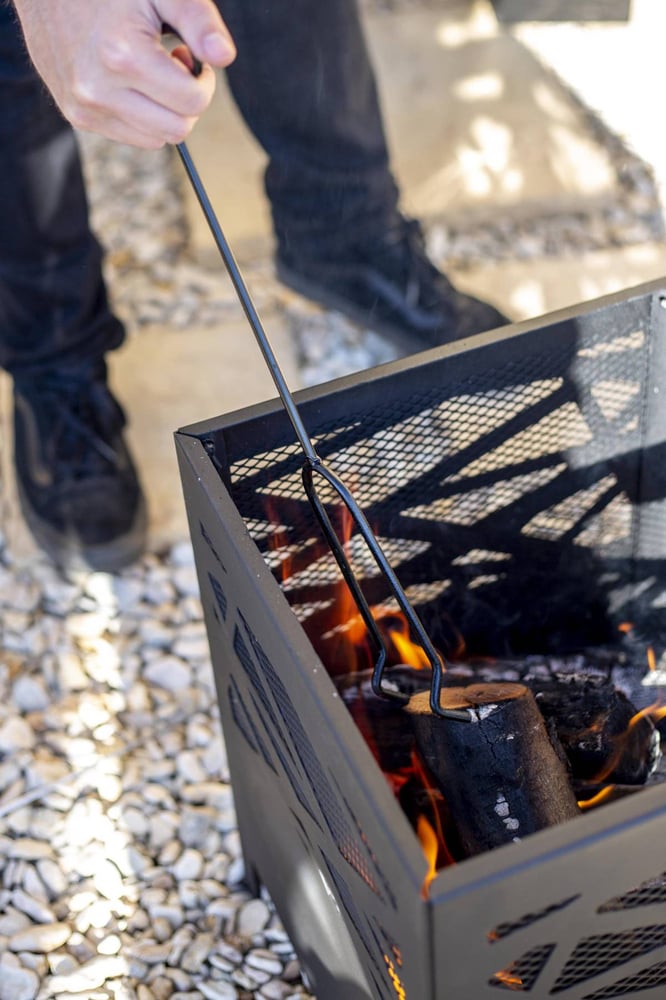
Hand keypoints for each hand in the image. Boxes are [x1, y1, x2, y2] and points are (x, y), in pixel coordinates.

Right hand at [12, 0, 235, 147]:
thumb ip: (199, 21)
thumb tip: (225, 57)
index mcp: (122, 56)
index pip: (192, 103)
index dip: (204, 81)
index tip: (188, 56)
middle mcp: (99, 89)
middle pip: (177, 129)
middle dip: (186, 101)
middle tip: (173, 63)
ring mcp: (85, 107)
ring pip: (155, 139)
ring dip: (164, 112)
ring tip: (149, 71)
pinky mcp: (77, 116)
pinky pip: (130, 136)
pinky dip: (141, 116)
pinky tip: (129, 81)